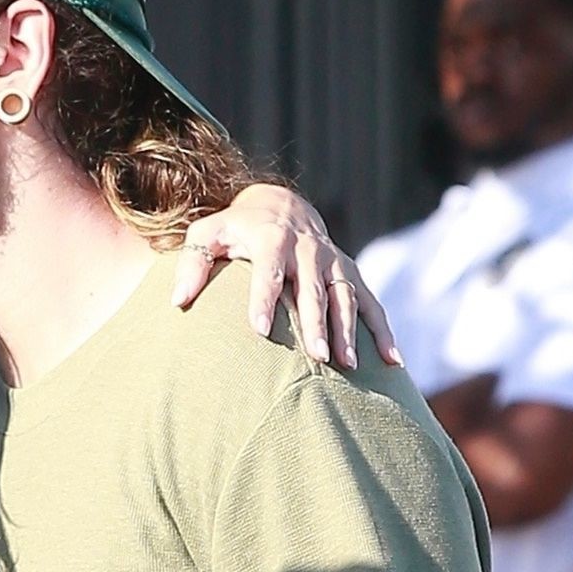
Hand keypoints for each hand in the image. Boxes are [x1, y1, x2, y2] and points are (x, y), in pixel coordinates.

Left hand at [171, 184, 400, 370]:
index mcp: (272, 238)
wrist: (280, 205)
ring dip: (349, 331)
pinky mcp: (350, 273)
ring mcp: (334, 261)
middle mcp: (309, 249)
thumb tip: (178, 300)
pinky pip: (371, 303)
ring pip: (345, 297)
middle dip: (316, 322)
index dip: (263, 298)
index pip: (268, 271)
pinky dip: (384, 331)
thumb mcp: (207, 235)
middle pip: (313, 289)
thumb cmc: (235, 229)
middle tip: (316, 357)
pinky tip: (394, 361)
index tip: (258, 329)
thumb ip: (192, 264)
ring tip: (348, 366)